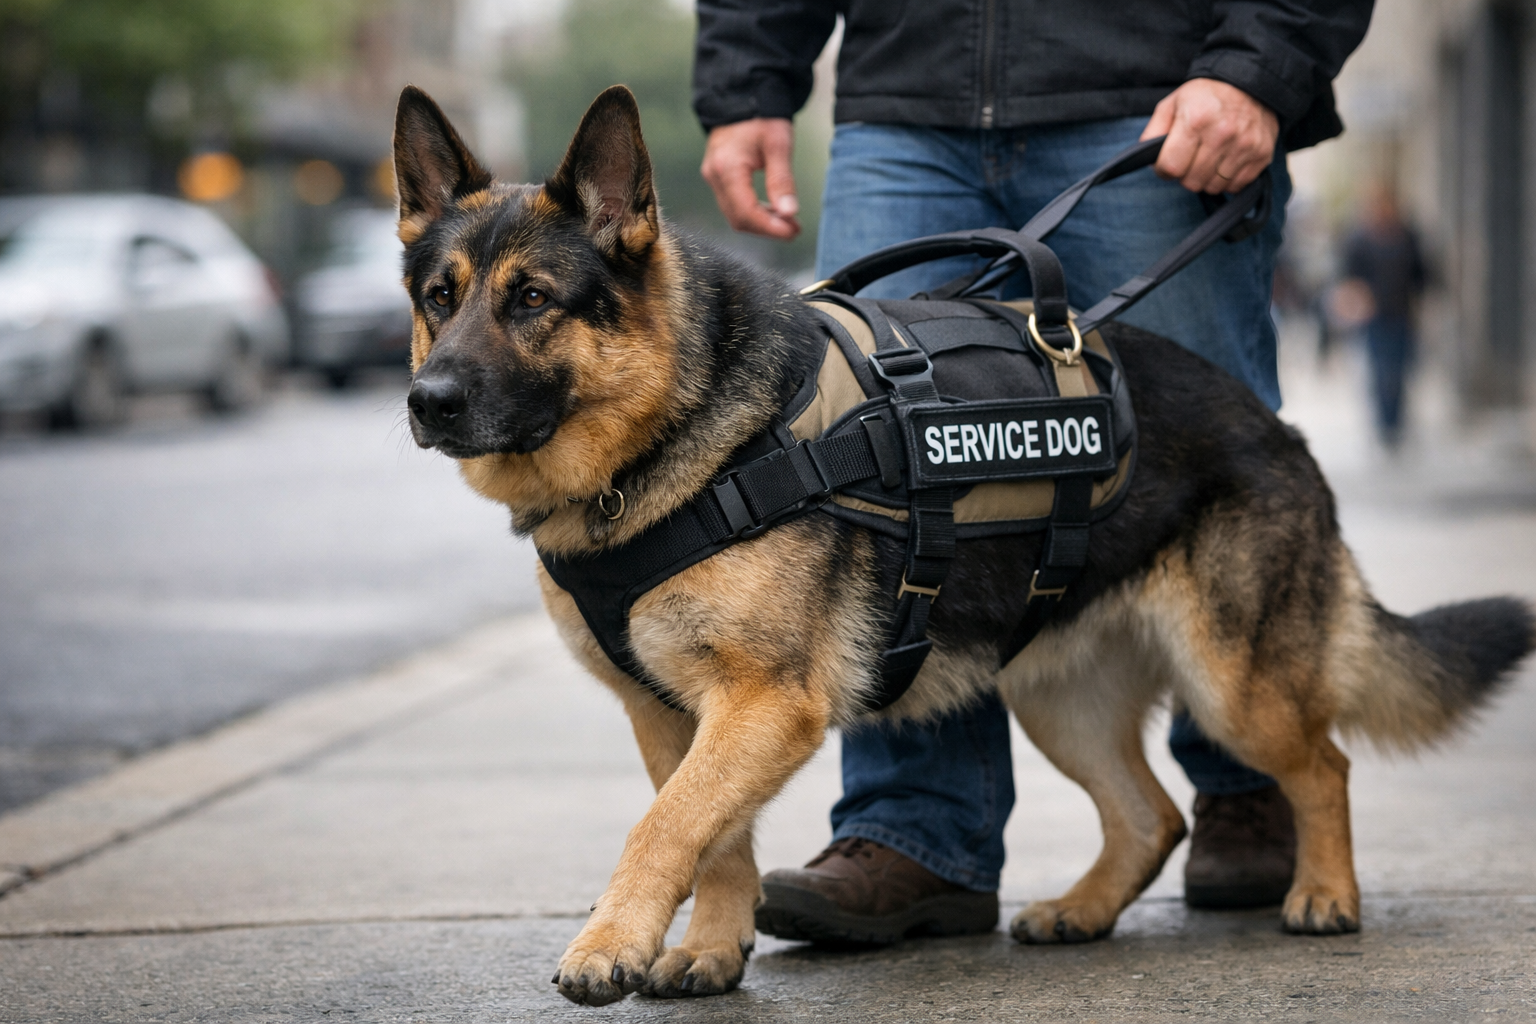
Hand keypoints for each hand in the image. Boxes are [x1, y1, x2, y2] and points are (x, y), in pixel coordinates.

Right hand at [701, 118, 799, 239]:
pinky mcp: (717, 178)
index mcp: (727, 168)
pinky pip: (734, 205)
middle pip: (739, 219)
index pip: (746, 212)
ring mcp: (713, 178)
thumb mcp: (779, 145)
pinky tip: (774, 210)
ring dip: (761, 223)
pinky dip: (754, 213)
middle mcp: (714, 176)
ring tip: (788, 221)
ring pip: (735, 215)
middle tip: (794, 229)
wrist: (742, 97)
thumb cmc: (762, 117)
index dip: (770, 227)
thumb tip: (789, 214)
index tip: (793, 231)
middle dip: (767, 228)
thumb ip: (782, 181)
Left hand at [1141, 79, 1278, 193]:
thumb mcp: (1171, 104)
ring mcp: (1245, 145)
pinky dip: (1227, 180)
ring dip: (1206, 178)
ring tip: (1208, 158)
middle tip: (1190, 158)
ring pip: (1214, 187)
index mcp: (1196, 120)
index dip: (1164, 169)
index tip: (1168, 162)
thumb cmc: (1204, 96)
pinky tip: (1225, 161)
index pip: (1171, 167)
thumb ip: (1152, 133)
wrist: (1249, 82)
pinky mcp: (1262, 155)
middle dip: (1185, 175)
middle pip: (1191, 182)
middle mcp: (1222, 134)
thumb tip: (1147, 161)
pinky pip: (1236, 186)